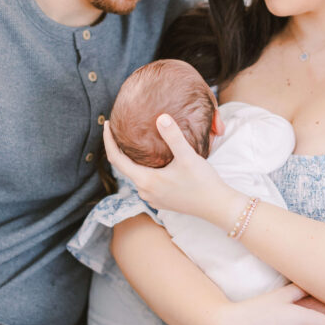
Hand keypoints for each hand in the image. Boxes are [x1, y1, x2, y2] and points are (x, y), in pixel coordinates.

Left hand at [104, 116, 238, 220]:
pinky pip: (146, 182)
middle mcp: (145, 192)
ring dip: (133, 159)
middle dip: (119, 148)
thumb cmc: (203, 183)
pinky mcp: (162, 200)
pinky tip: (153, 160)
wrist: (217, 206)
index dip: (108, 141)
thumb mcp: (188, 157)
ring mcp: (153, 198)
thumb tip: (161, 117)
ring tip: (135, 142)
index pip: (116, 159)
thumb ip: (173, 137)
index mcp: (145, 181)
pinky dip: (144, 169)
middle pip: (124, 167)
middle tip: (119, 129)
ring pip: (136, 175)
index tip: (107, 125)